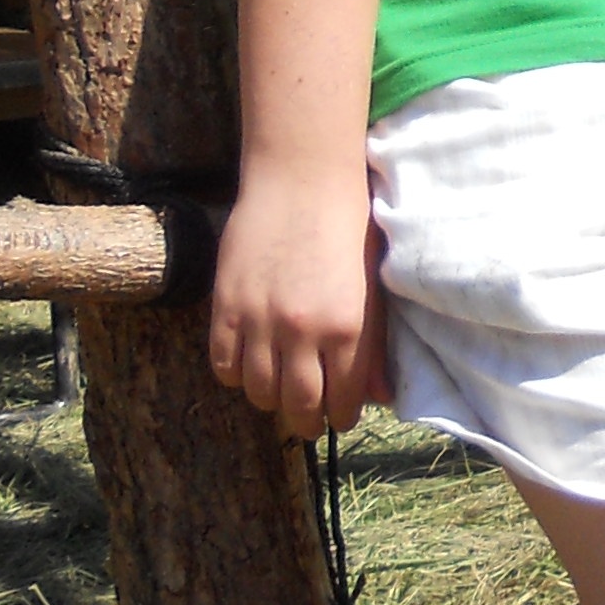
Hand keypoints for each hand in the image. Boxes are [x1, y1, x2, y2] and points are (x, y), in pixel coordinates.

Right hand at [207, 172, 385, 439]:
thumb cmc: (348, 229)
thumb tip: (380, 396)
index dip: (341, 416)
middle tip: (310, 420)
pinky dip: (236, 375)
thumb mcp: (373, 288)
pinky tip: (250, 366)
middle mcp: (302, 333)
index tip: (340, 415)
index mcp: (348, 329)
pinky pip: (224, 365)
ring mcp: (259, 321)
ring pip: (259, 393)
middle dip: (307, 422)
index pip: (341, 403)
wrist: (302, 181)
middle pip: (298, 408)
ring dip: (272, 400)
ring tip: (281, 392)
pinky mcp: (225, 306)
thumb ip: (374, 346)